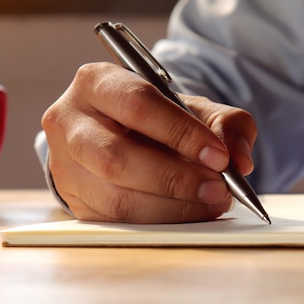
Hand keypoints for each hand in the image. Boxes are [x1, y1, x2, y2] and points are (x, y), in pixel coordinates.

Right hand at [41, 62, 256, 222]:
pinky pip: (117, 220)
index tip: (219, 157)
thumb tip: (239, 159)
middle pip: (117, 157)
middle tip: (218, 187)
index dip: (181, 133)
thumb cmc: (155, 118)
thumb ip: (225, 122)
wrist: (117, 134)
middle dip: (176, 178)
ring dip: (172, 206)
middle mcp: (69, 121)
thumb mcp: (192, 107)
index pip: (138, 106)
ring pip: (115, 196)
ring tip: (210, 202)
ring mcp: (63, 164)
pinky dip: (160, 220)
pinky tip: (189, 212)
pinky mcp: (73, 199)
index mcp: (96, 83)